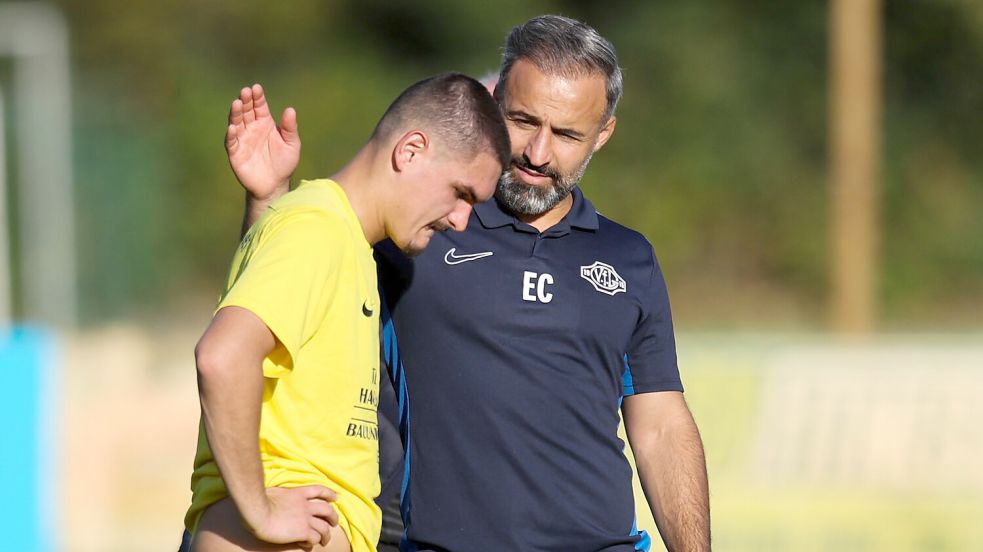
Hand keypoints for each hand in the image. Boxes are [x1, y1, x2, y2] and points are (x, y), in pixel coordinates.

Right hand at [226, 83, 298, 201]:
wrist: (275, 185)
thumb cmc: (284, 163)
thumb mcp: (292, 145)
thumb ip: (290, 129)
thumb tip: (290, 109)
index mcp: (265, 123)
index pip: (260, 106)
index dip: (258, 97)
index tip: (256, 88)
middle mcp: (251, 128)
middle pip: (246, 111)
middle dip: (246, 101)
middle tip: (245, 91)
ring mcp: (242, 140)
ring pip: (237, 123)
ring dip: (236, 113)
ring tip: (237, 103)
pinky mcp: (235, 153)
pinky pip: (231, 142)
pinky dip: (231, 135)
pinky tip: (232, 127)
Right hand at [247, 485, 339, 546]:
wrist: (258, 512)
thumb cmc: (259, 502)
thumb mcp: (274, 491)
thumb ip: (281, 494)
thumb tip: (277, 495)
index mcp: (298, 493)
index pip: (319, 490)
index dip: (330, 494)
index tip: (336, 497)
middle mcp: (305, 506)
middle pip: (327, 510)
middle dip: (333, 517)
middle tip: (333, 523)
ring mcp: (305, 519)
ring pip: (324, 528)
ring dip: (326, 535)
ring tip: (324, 541)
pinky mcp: (302, 532)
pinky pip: (314, 539)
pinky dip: (312, 543)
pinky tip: (307, 545)